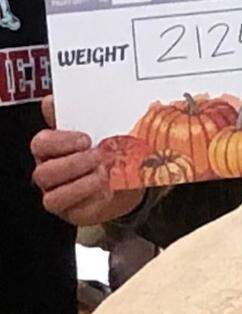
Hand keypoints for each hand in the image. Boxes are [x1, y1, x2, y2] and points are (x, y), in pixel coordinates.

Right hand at [31, 97, 141, 227]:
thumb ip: (78, 116)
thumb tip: (52, 101)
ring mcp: (56, 194)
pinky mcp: (71, 212)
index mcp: (49, 148)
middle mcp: (48, 172)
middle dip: (73, 164)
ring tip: (103, 174)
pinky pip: (73, 210)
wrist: (126, 179)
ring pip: (53, 196)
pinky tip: (106, 191)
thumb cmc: (105, 151)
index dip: (61, 142)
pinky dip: (90, 200)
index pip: (41, 144)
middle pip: (44, 172)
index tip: (85, 138)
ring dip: (81, 185)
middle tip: (98, 156)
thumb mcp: (98, 130)